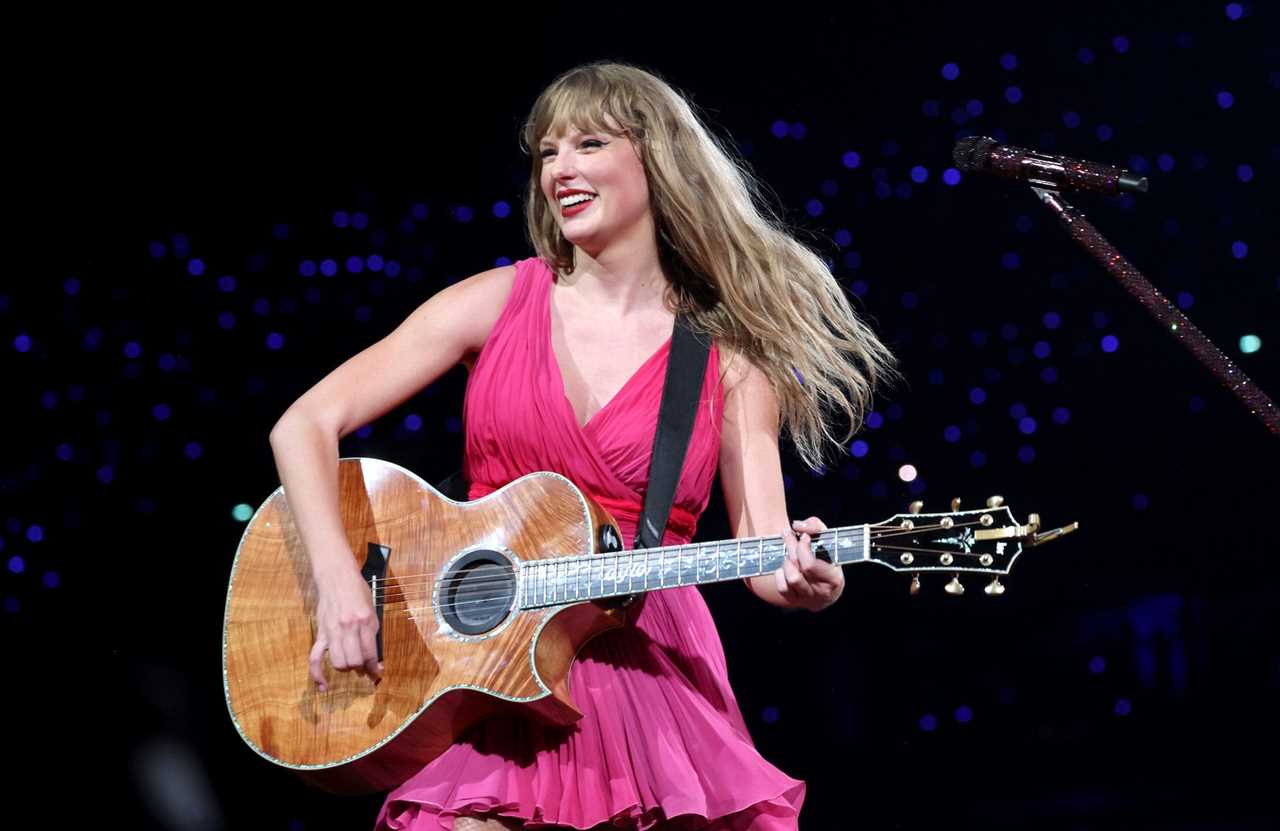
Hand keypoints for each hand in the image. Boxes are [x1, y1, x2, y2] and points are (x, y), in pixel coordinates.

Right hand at [309, 564, 382, 690]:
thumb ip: (371, 629)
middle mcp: (348, 628)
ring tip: (350, 666)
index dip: (375, 667)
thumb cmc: (357, 591)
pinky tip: (323, 686)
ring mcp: (332, 631)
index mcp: (365, 621)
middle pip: (354, 661)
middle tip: (364, 667)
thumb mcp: (371, 608)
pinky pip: (315, 658)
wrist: (336, 577)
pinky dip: (318, 674)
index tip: (378, 672)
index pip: (370, 653)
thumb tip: (373, 653)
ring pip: (338, 662)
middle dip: (361, 668)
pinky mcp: (321, 632)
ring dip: (346, 668)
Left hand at [775, 517, 843, 611]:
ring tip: (789, 553)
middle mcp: (820, 592)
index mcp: (833, 579)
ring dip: (787, 562)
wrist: (827, 586)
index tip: (803, 536)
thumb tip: (797, 526)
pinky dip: (781, 574)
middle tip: (788, 534)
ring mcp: (806, 599)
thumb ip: (816, 526)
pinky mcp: (794, 602)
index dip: (803, 547)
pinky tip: (786, 566)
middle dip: (790, 546)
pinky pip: (782, 587)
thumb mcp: (828, 539)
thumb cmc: (828, 559)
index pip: (810, 565)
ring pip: (789, 579)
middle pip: (797, 568)